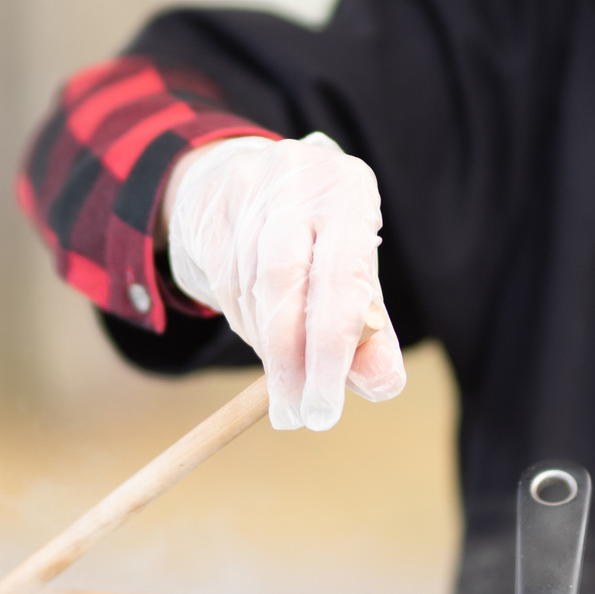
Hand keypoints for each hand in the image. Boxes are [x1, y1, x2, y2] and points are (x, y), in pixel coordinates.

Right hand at [163, 134, 405, 429]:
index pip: (342, 278)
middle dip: (291, 360)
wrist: (248, 179)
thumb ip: (372, 335)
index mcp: (350, 191)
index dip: (333, 351)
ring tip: (284, 377)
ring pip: (251, 289)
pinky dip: (244, 324)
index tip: (324, 411)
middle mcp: (300, 179)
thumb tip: (384, 386)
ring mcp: (249, 188)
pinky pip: (223, 283)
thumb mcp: (353, 275)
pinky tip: (259, 334)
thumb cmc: (316, 239)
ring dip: (268, 348)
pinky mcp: (210, 206)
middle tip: (294, 414)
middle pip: (286, 282)